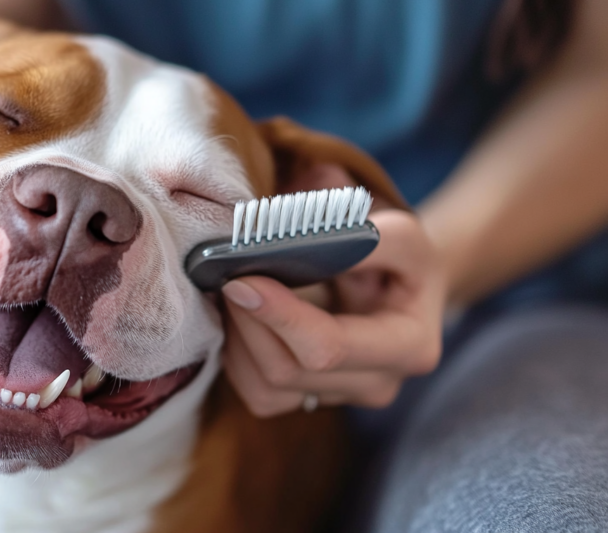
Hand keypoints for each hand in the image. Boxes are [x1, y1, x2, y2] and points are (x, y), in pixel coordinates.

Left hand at [220, 209, 444, 416]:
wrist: (401, 286)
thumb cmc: (399, 258)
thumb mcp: (402, 236)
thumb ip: (363, 238)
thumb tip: (304, 242)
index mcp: (409, 347)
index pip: (330, 346)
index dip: (280, 316)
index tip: (244, 281)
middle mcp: (377, 385)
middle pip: (289, 372)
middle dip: (249, 323)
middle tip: (228, 279)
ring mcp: (340, 399)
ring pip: (266, 389)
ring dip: (237, 341)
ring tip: (231, 296)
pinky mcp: (310, 401)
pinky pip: (257, 395)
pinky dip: (237, 358)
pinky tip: (240, 322)